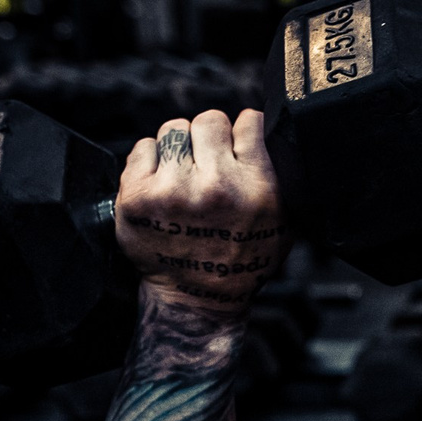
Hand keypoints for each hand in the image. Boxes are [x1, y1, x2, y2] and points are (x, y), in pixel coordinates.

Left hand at [115, 109, 288, 315]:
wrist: (198, 300)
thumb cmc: (242, 261)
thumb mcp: (283, 223)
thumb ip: (280, 176)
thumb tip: (274, 131)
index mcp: (258, 189)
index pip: (249, 122)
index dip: (243, 134)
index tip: (237, 150)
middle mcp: (217, 187)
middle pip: (209, 120)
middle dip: (209, 140)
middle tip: (208, 168)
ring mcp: (174, 190)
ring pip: (174, 130)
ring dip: (179, 149)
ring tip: (185, 180)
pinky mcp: (138, 196)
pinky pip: (143, 148)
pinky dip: (151, 162)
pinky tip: (163, 188)